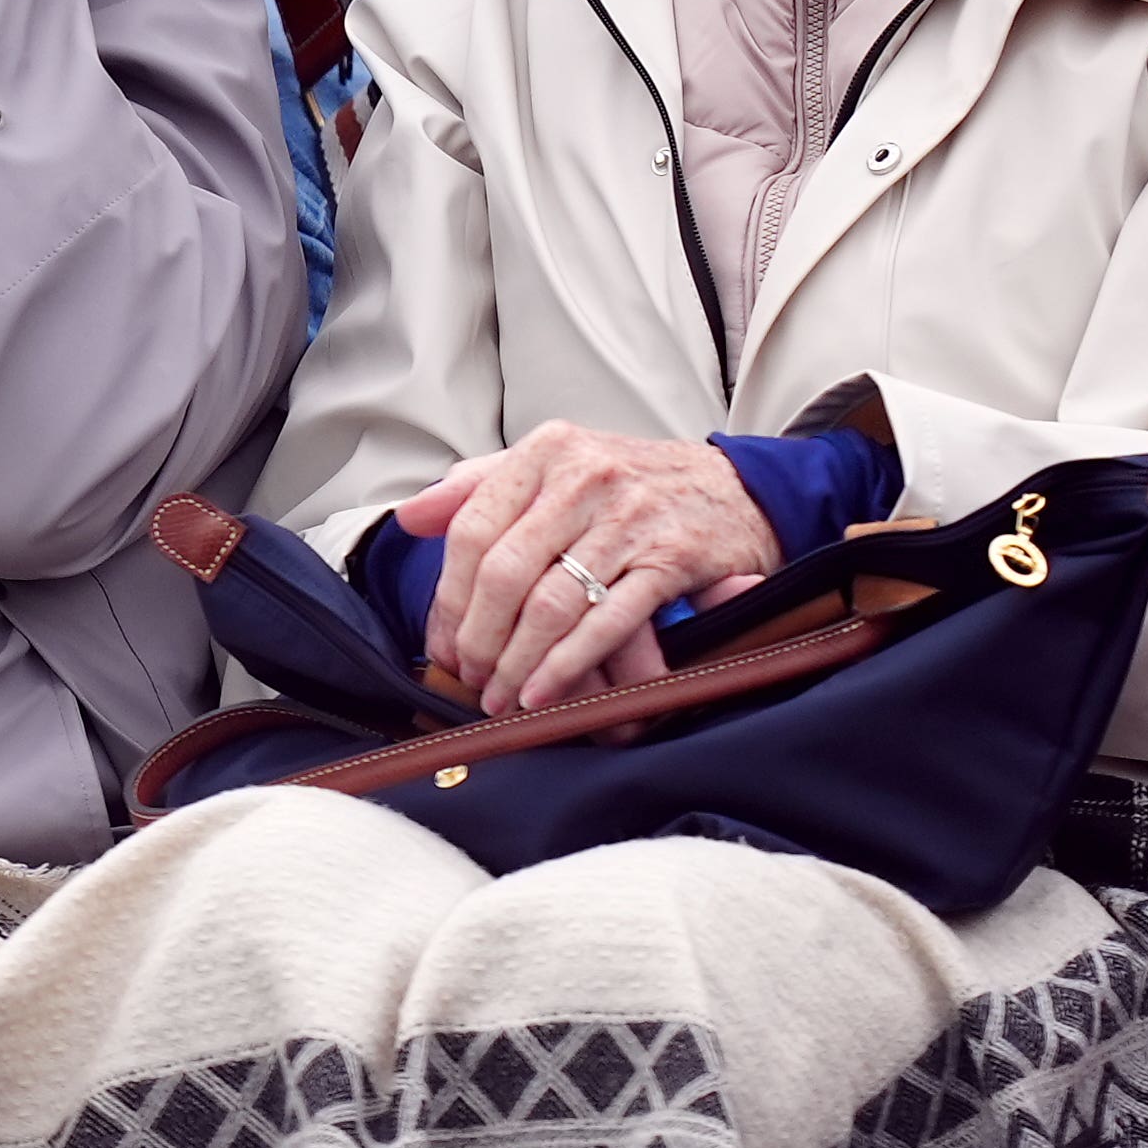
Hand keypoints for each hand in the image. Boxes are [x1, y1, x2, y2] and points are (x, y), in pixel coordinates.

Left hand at [389, 426, 782, 716]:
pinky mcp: (670, 557)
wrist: (736, 488)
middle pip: (505, 571)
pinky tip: (544, 693)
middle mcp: (586, 477)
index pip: (472, 528)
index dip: (449, 596)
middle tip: (470, 677)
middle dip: (479, 637)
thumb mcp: (555, 466)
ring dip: (518, 662)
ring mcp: (630, 518)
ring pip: (552, 602)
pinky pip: (606, 621)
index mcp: (547, 452)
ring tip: (502, 696)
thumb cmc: (632, 484)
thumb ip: (479, 487)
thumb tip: (411, 517)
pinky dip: (568, 665)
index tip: (443, 641)